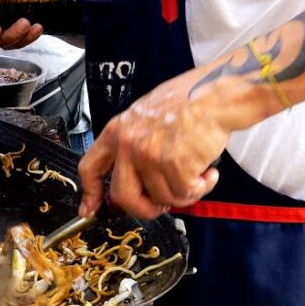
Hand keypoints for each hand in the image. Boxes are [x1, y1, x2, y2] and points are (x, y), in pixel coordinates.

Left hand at [77, 68, 231, 218]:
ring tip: (197, 172)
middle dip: (145, 209)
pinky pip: (185, 194)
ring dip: (184, 193)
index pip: (90, 168)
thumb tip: (133, 177)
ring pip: (162, 198)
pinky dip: (201, 188)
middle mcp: (128, 145)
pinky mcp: (174, 165)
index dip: (91, 194)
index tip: (90, 209)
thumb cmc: (187, 101)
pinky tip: (208, 172)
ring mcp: (149, 155)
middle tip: (163, 204)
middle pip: (123, 197)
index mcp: (117, 131)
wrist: (214, 96)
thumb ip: (133, 144)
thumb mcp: (144, 115)